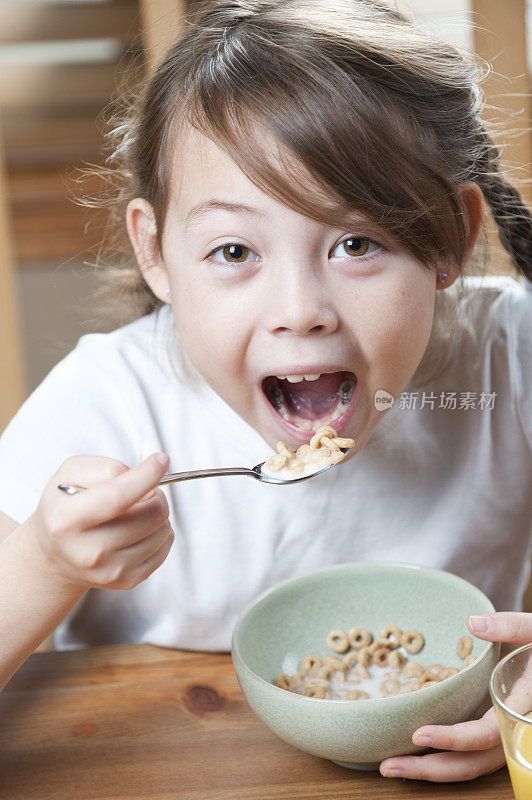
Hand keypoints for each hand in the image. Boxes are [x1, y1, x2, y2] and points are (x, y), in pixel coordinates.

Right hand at [27, 452, 173, 591]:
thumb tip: (146, 476)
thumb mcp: (70, 473)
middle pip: (151, 513)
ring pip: (163, 529)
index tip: (161, 460)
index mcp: (68, 520)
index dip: (146, 476)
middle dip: (155, 493)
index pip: (118, 497)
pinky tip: (139, 528)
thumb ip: (106, 467)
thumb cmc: (66, 505)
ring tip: (135, 511)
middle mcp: (88, 552)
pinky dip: (160, 531)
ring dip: (157, 512)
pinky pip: (165, 547)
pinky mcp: (128, 581)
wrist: (55, 554)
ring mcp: (109, 570)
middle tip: (141, 491)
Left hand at [380, 611, 531, 781]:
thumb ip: (509, 627)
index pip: (486, 735)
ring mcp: (502, 733)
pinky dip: (442, 757)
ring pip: (470, 764)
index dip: (453, 740)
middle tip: (389, 765)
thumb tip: (473, 623)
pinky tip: (412, 753)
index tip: (418, 734)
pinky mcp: (492, 728)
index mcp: (519, 707)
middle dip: (430, 768)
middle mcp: (511, 728)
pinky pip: (469, 753)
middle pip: (472, 762)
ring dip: (431, 769)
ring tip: (391, 766)